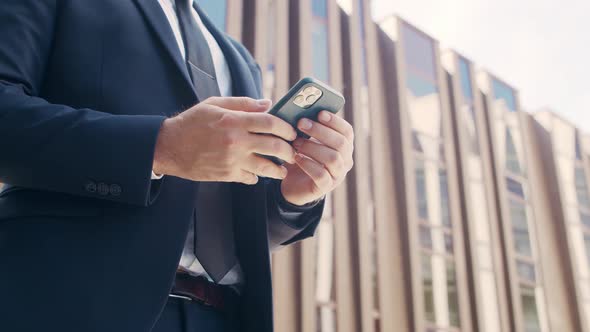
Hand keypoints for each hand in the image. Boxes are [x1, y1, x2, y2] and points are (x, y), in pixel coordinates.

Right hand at [152, 97, 296, 183]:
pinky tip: (258, 173)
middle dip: (289, 150)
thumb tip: (267, 104)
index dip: (286, 127)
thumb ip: (243, 103)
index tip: (291, 132)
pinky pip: (251, 178)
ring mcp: (232, 160)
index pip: (270, 122)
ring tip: (282, 169)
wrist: (169, 147)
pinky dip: (257, 176)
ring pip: (266, 167)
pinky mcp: (227, 174)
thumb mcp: (215, 104)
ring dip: (278, 169)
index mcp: (234, 121)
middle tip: (292, 152)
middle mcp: (236, 141)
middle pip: (274, 146)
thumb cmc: (192, 122)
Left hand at [280, 111, 353, 205]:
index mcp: (343, 146)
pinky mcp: (325, 187)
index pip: (347, 131)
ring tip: (296, 143)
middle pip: (340, 143)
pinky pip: (321, 175)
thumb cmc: (301, 156)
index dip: (335, 121)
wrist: (292, 183)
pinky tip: (296, 158)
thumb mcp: (305, 140)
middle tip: (301, 123)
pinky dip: (308, 164)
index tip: (319, 112)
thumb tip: (302, 110)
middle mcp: (345, 160)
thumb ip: (307, 127)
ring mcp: (337, 175)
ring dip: (312, 147)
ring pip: (333, 159)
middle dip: (320, 131)